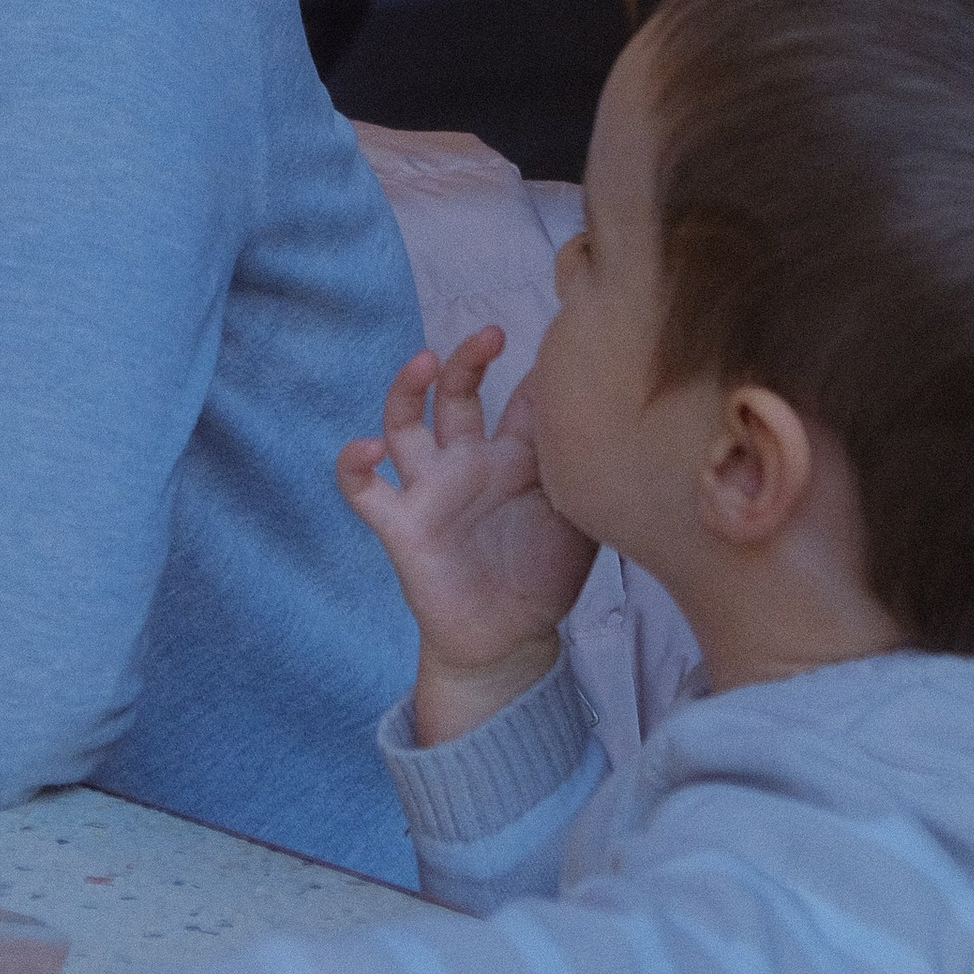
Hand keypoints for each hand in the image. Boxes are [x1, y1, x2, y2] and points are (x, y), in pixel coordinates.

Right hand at [337, 332, 594, 743]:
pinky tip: (366, 448)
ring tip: (423, 362)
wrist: (510, 640)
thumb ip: (588, 468)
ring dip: (406, 390)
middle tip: (491, 334)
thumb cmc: (546, 575)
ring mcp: (431, 489)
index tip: (563, 341)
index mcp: (513, 456)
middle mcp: (467, 462)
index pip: (520, 398)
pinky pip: (365, 490)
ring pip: (405, 426)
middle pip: (457, 395)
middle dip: (468, 360)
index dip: (536, 370)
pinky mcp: (402, 524)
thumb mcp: (580, 516)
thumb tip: (618, 416)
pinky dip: (355, 465)